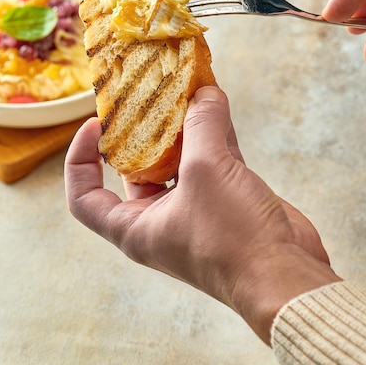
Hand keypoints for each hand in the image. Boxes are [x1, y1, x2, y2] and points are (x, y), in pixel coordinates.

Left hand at [65, 86, 339, 344]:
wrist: (285, 275)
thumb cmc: (232, 239)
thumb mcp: (207, 171)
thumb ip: (202, 125)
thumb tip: (204, 92)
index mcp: (135, 226)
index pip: (85, 197)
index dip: (80, 160)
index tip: (94, 125)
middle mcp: (160, 218)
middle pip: (136, 168)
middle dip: (140, 130)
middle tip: (143, 95)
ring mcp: (194, 207)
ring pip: (178, 159)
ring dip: (182, 125)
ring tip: (181, 89)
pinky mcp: (226, 199)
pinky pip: (212, 158)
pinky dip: (213, 132)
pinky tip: (216, 102)